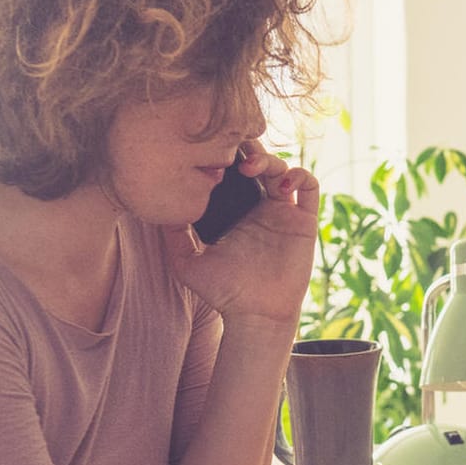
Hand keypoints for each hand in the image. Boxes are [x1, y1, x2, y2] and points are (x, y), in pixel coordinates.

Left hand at [162, 146, 319, 325]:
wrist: (254, 314)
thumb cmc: (222, 293)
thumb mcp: (186, 261)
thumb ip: (172, 234)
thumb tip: (155, 207)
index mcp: (237, 211)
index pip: (234, 172)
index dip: (226, 158)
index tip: (210, 156)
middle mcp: (261, 208)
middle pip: (259, 162)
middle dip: (247, 149)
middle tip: (231, 152)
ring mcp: (284, 213)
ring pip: (283, 168)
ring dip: (269, 159)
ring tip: (251, 168)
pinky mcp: (304, 222)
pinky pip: (310, 187)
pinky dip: (299, 175)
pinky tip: (280, 184)